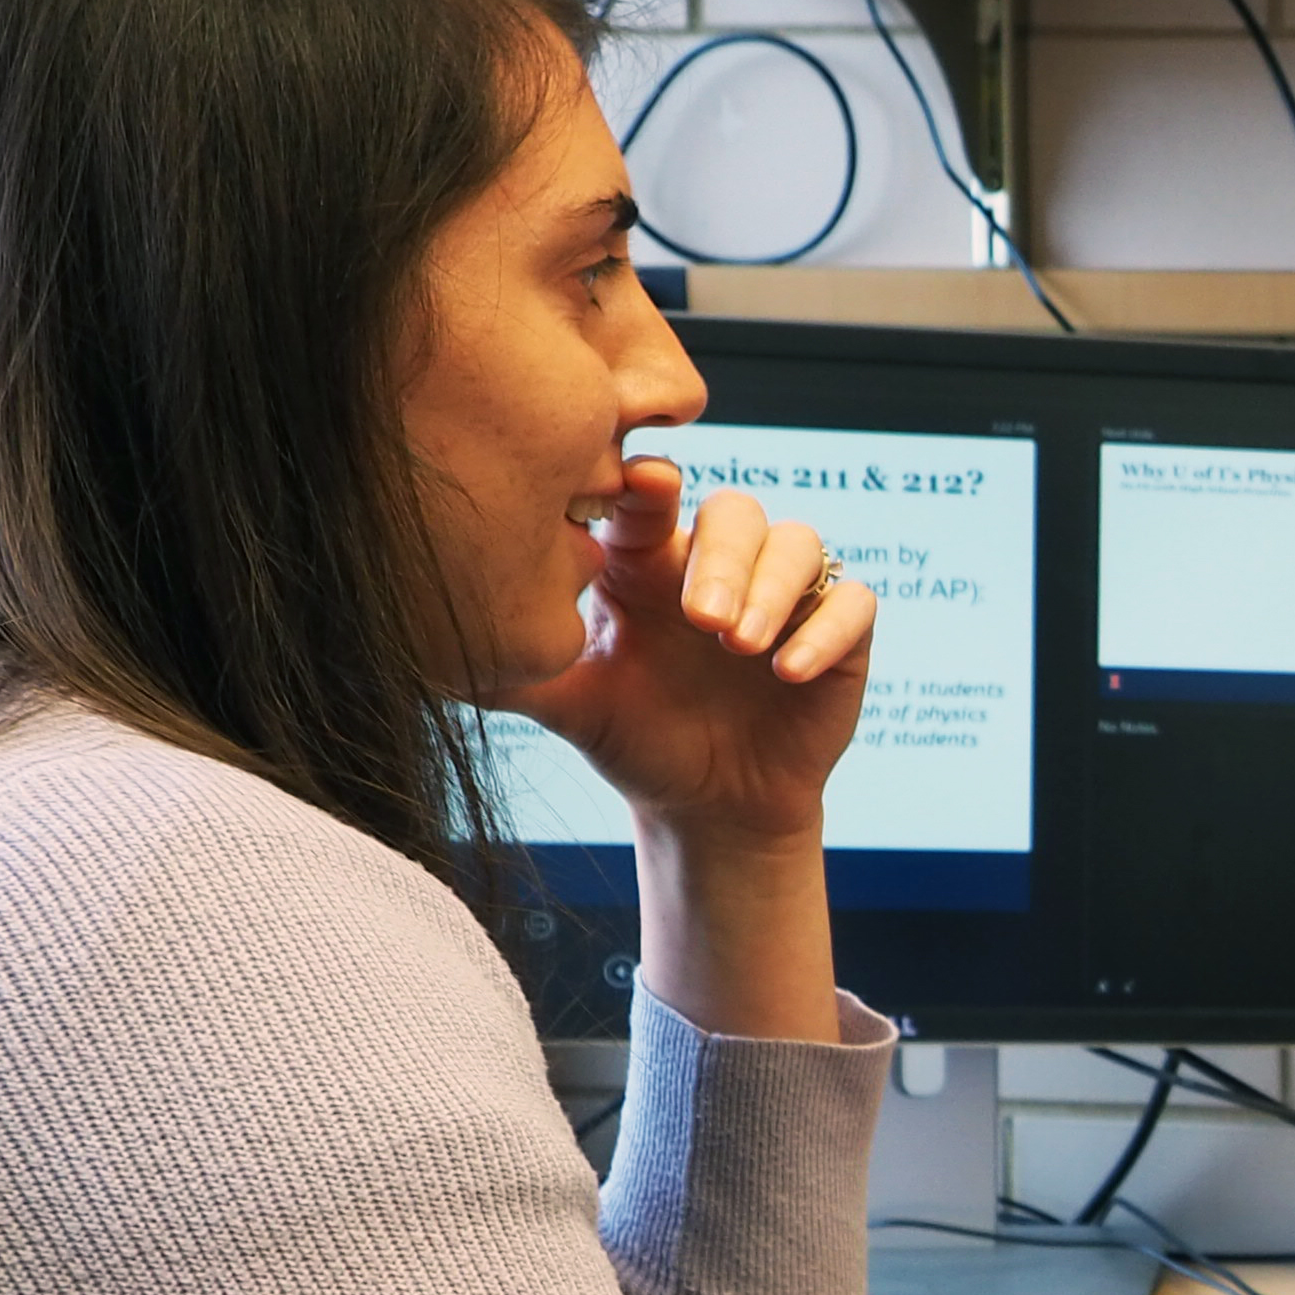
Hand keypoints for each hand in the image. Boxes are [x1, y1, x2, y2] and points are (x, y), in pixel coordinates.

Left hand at [499, 464, 874, 852]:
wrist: (709, 810)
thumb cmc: (635, 744)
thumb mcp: (569, 704)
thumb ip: (518, 667)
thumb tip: (442, 645)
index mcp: (649, 563)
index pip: (654, 496)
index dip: (651, 484)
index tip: (641, 491)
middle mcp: (720, 567)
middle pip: (736, 511)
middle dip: (722, 559)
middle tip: (702, 622)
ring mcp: (784, 599)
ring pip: (800, 543)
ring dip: (771, 587)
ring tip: (740, 647)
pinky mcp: (838, 638)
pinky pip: (853, 603)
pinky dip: (825, 629)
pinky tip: (788, 670)